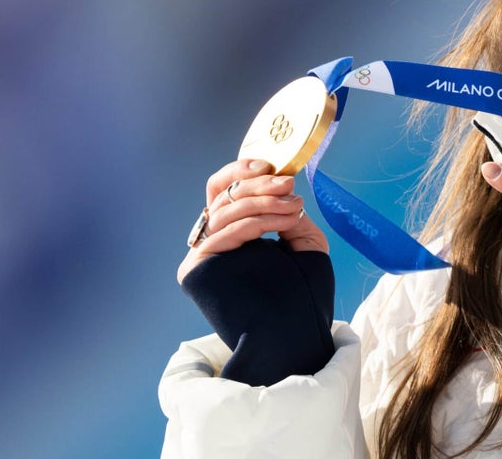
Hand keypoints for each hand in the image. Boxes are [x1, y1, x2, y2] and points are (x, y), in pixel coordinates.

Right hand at [178, 158, 328, 283]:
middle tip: (288, 186)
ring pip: (225, 211)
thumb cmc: (301, 292)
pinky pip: (225, 234)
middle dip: (257, 184)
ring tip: (294, 207)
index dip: (242, 171)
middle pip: (220, 194)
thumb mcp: (304, 241)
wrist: (294, 334)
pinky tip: (284, 222)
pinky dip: (256, 222)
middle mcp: (213, 239)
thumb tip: (283, 191)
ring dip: (264, 203)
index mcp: (232, 229)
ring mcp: (204, 254)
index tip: (272, 166)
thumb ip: (291, 213)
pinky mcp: (197, 269)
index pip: (223, 189)